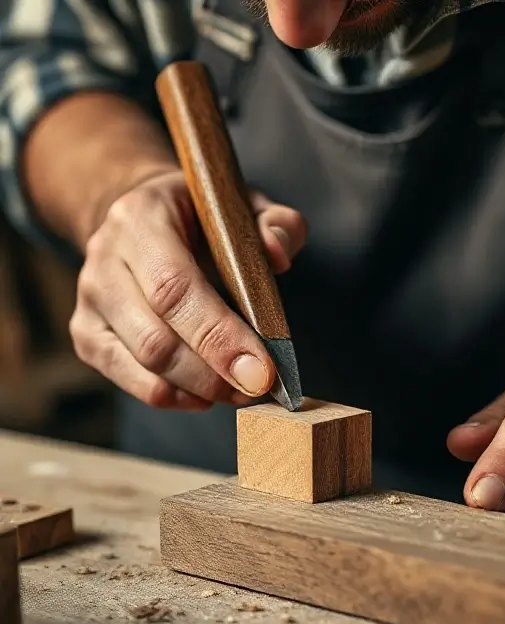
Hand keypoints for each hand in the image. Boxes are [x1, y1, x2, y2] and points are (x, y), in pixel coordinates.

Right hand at [70, 170, 306, 409]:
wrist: (142, 222)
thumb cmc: (202, 219)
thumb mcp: (245, 206)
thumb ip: (276, 223)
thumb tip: (278, 255)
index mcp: (141, 219)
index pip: (174, 288)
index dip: (219, 335)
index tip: (262, 370)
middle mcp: (104, 260)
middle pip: (155, 338)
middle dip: (213, 373)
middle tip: (259, 388)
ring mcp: (90, 300)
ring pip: (142, 364)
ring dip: (198, 389)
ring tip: (240, 390)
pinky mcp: (86, 333)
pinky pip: (128, 379)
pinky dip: (172, 396)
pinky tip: (206, 394)